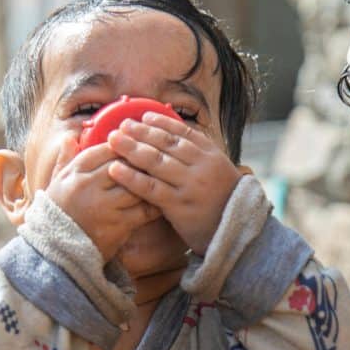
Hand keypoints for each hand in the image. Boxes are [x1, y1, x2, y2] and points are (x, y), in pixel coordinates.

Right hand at [45, 136, 160, 262]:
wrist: (56, 251)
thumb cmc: (58, 214)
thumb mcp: (56, 183)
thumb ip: (66, 159)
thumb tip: (71, 137)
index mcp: (74, 172)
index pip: (106, 149)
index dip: (124, 146)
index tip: (136, 146)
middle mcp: (88, 186)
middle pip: (125, 165)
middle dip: (141, 162)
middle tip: (157, 160)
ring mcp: (103, 206)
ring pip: (137, 186)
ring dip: (150, 182)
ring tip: (163, 178)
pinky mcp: (117, 225)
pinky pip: (143, 210)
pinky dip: (154, 205)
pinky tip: (162, 201)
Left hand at [107, 112, 249, 255]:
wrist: (236, 233)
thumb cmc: (221, 201)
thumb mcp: (216, 171)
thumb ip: (197, 155)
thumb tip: (171, 136)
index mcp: (211, 155)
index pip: (183, 132)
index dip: (161, 123)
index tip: (142, 116)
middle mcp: (201, 166)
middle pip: (166, 143)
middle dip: (141, 132)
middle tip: (121, 125)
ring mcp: (190, 185)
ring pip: (156, 162)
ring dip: (132, 148)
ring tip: (113, 140)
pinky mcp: (179, 206)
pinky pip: (150, 188)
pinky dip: (131, 177)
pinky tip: (115, 169)